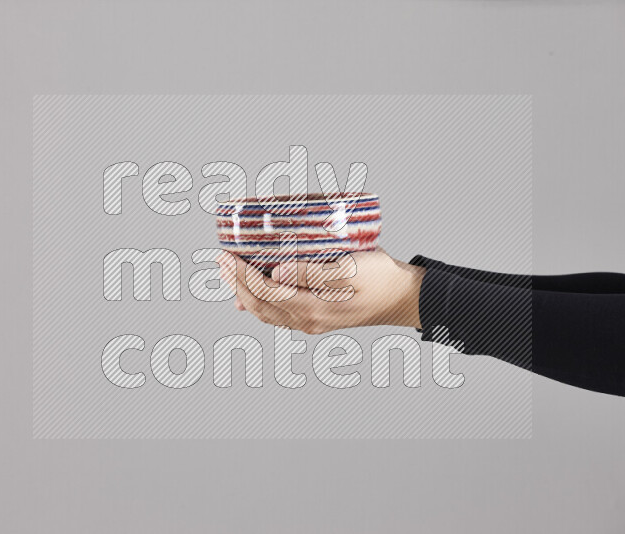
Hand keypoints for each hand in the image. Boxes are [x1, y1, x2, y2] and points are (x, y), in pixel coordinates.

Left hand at [217, 249, 424, 334]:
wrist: (403, 296)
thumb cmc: (380, 277)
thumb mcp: (348, 268)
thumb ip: (311, 272)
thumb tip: (276, 274)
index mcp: (311, 307)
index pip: (263, 292)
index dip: (241, 274)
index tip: (226, 256)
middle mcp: (307, 320)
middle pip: (259, 305)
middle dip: (236, 283)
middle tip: (221, 260)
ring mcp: (312, 322)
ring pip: (267, 313)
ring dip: (245, 294)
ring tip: (231, 275)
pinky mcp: (318, 318)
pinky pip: (279, 315)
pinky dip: (261, 305)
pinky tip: (252, 300)